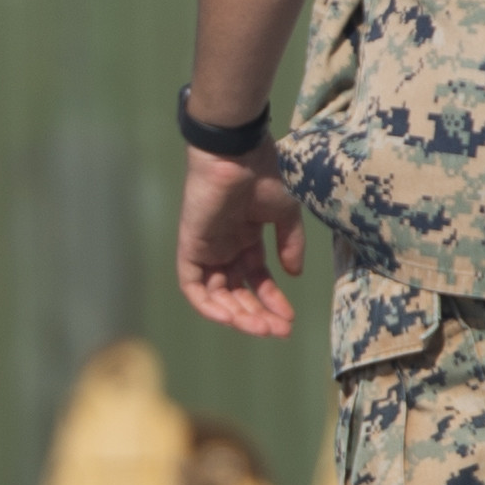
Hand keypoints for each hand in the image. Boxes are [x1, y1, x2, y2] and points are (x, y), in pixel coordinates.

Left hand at [174, 144, 305, 339]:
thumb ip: (289, 245)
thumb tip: (293, 275)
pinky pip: (193, 286)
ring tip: (262, 327)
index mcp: (246, 237)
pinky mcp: (190, 247)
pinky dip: (208, 305)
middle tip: (278, 330)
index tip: (288, 318)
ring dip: (238, 314)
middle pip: (237, 292)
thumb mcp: (285, 214)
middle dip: (257, 314)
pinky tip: (231, 317)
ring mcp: (207, 247)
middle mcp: (225, 246)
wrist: (239, 154)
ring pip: (217, 295)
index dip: (272, 300)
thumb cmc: (263, 175)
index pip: (256, 279)